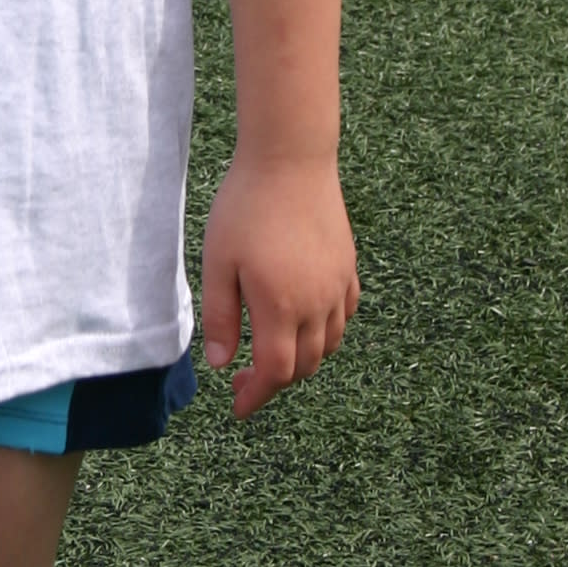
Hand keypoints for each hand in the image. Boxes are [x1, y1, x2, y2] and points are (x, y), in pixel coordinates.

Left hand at [199, 151, 359, 418]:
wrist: (291, 159)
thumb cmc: (246, 207)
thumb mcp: (218, 262)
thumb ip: (221, 317)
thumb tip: (221, 364)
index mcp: (281, 307)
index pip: (276, 373)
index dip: (256, 397)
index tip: (238, 407)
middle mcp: (317, 304)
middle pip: (305, 365)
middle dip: (275, 382)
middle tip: (243, 379)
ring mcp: (338, 286)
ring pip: (329, 344)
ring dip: (302, 359)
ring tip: (272, 351)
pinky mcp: (348, 267)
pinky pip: (345, 315)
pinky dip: (327, 332)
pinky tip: (305, 322)